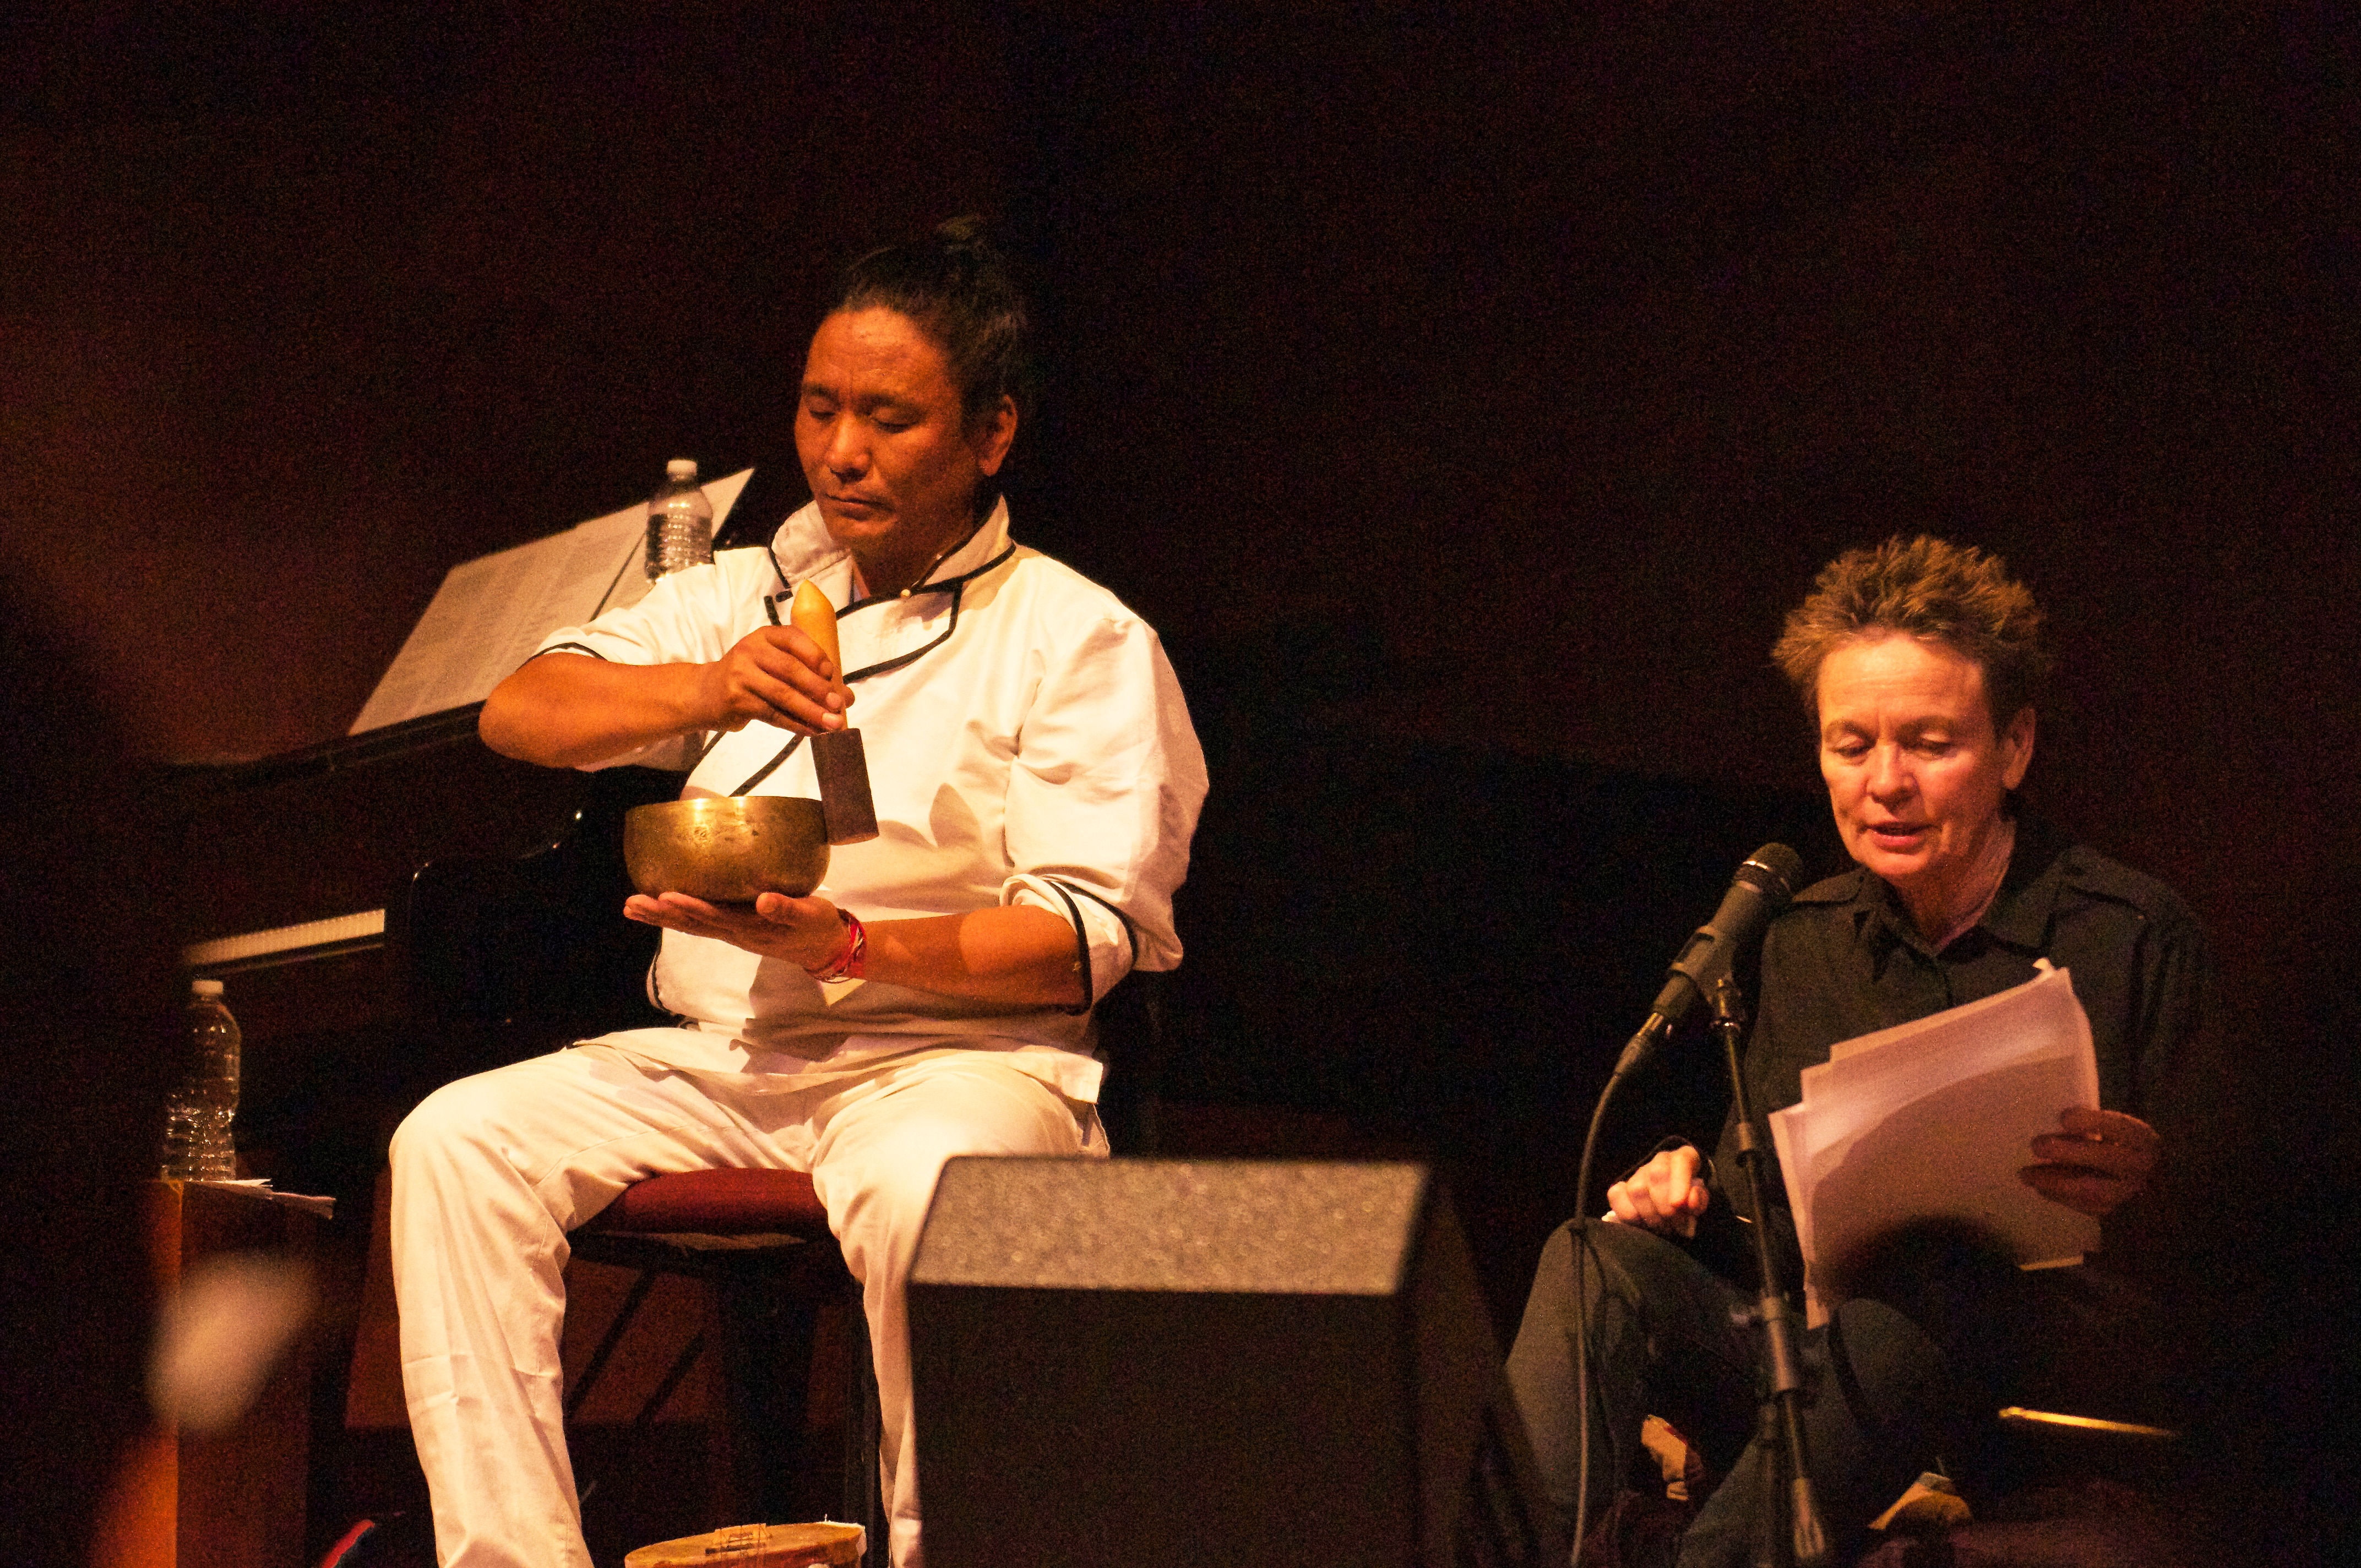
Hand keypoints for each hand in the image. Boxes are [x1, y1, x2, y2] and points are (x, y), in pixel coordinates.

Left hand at [624, 890, 848, 970]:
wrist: (825, 948)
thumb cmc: (818, 926)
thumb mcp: (810, 916)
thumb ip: (788, 909)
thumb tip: (763, 901)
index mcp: (752, 927)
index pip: (715, 917)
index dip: (690, 907)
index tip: (666, 895)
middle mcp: (735, 932)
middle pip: (692, 924)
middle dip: (661, 914)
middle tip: (631, 903)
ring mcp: (733, 933)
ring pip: (691, 925)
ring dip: (661, 917)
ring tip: (632, 907)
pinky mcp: (734, 929)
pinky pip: (699, 923)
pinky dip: (677, 916)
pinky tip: (660, 907)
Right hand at [698, 627, 850, 736]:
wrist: (704, 693)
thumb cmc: (748, 677)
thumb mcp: (774, 666)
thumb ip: (808, 676)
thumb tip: (847, 698)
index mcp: (765, 636)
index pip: (794, 638)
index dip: (815, 655)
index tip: (832, 674)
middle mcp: (751, 650)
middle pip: (790, 669)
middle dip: (818, 689)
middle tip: (838, 705)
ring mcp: (740, 675)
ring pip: (782, 694)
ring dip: (811, 711)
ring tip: (832, 724)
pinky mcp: (736, 700)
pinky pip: (772, 714)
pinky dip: (795, 724)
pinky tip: (812, 731)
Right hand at [1606, 1144, 1709, 1237]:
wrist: (1676, 1208)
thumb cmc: (1690, 1203)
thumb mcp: (1701, 1202)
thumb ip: (1698, 1200)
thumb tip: (1690, 1201)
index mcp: (1684, 1158)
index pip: (1681, 1161)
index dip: (1679, 1182)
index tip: (1678, 1204)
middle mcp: (1660, 1161)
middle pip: (1656, 1175)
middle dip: (1666, 1207)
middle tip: (1676, 1227)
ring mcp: (1639, 1173)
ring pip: (1636, 1189)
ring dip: (1650, 1215)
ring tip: (1663, 1229)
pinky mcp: (1621, 1187)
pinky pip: (1616, 1196)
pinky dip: (1627, 1213)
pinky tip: (1642, 1224)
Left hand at [2020, 1106, 2158, 1216]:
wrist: (2149, 1186)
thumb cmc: (2124, 1149)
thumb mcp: (2118, 1133)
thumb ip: (2095, 1126)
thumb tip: (2057, 1122)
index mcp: (2141, 1139)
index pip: (2121, 1127)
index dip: (2093, 1122)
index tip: (2064, 1117)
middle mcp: (2141, 1166)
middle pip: (2106, 1159)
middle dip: (2068, 1152)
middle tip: (2036, 1145)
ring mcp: (2131, 1193)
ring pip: (2095, 1190)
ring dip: (2056, 1181)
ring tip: (2026, 1174)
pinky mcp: (2118, 1213)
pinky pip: (2089, 1208)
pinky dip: (2062, 1197)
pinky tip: (2041, 1188)